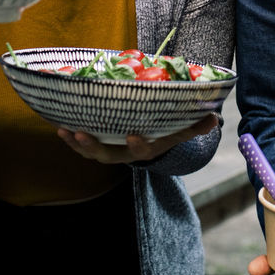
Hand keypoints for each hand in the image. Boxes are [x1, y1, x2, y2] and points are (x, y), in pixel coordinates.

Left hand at [56, 113, 219, 164]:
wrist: (147, 143)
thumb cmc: (164, 133)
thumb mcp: (180, 131)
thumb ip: (195, 126)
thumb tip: (214, 119)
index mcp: (145, 148)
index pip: (142, 151)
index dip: (138, 145)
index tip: (134, 136)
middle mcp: (124, 153)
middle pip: (107, 155)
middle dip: (93, 146)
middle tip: (82, 134)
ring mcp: (108, 151)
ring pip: (90, 152)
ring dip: (76, 143)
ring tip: (64, 130)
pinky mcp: (96, 144)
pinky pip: (81, 144)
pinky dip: (70, 138)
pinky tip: (59, 126)